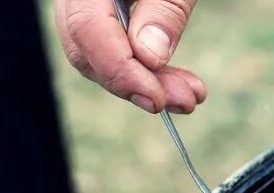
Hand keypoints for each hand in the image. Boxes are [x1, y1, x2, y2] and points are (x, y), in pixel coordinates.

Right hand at [54, 0, 205, 112]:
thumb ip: (163, 9)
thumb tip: (149, 56)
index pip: (86, 29)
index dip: (120, 71)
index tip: (156, 99)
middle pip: (86, 48)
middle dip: (135, 83)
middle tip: (184, 101)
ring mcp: (84, 2)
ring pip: (98, 54)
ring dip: (143, 82)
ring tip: (188, 96)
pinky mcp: (102, 12)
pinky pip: (110, 46)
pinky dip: (142, 68)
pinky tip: (174, 83)